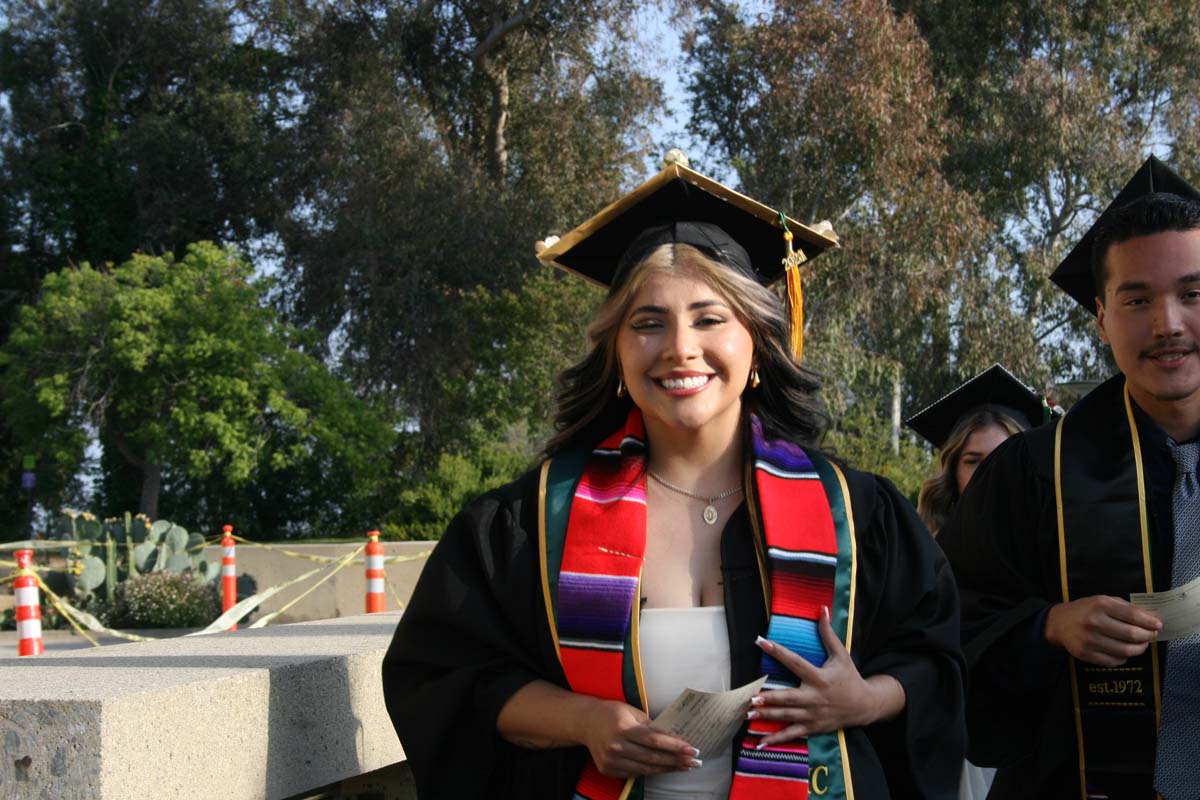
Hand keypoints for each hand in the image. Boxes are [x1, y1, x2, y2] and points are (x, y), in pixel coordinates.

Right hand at [577, 699, 699, 777]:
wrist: (585, 722)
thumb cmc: (612, 713)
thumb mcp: (632, 712)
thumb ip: (652, 726)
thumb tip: (674, 738)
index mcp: (623, 728)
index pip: (655, 740)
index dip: (675, 746)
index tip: (692, 749)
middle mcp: (616, 746)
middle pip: (653, 758)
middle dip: (676, 760)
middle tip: (694, 761)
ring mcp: (611, 761)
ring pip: (646, 769)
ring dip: (667, 768)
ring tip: (683, 766)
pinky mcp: (608, 769)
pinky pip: (635, 773)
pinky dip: (651, 771)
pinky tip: (664, 768)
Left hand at [749, 607, 904, 746]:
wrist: (865, 706)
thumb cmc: (849, 677)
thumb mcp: (841, 654)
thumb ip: (828, 633)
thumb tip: (821, 609)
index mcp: (819, 677)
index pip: (794, 662)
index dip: (778, 651)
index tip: (761, 641)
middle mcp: (814, 697)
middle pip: (788, 697)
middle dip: (770, 698)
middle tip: (751, 696)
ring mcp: (812, 715)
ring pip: (786, 716)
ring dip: (767, 715)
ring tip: (747, 714)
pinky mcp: (812, 727)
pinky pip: (791, 734)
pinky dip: (775, 739)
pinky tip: (759, 742)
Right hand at [1044, 595, 1161, 665]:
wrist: (1058, 623)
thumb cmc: (1085, 610)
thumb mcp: (1103, 601)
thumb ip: (1126, 608)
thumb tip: (1152, 618)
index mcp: (1100, 605)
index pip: (1132, 615)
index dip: (1149, 622)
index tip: (1158, 625)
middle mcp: (1094, 622)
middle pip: (1132, 634)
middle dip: (1147, 636)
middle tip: (1152, 635)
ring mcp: (1089, 640)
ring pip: (1125, 650)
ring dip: (1139, 648)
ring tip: (1142, 644)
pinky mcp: (1086, 654)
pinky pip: (1114, 660)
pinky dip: (1124, 657)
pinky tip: (1124, 651)